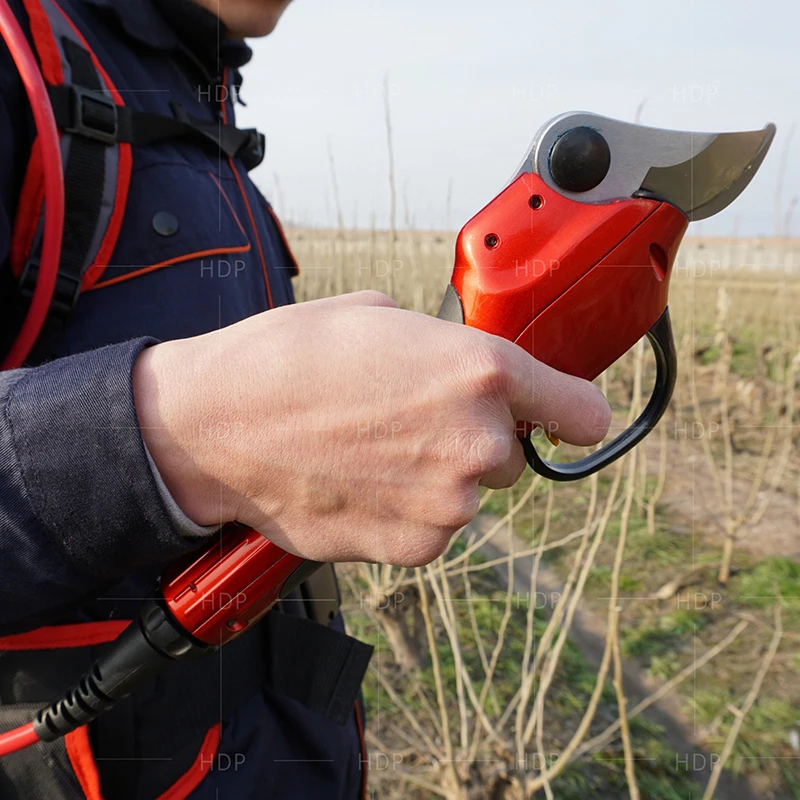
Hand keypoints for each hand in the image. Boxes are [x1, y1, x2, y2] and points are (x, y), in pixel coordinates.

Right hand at [133, 291, 609, 565]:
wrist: (217, 424)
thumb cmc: (290, 358)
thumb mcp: (383, 319)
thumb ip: (448, 350)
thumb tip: (471, 376)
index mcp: (481, 371)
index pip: (582, 413)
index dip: (570, 413)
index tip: (560, 416)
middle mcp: (478, 442)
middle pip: (514, 455)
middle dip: (475, 440)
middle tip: (412, 420)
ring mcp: (448, 503)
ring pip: (469, 493)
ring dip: (437, 477)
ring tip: (372, 449)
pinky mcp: (413, 546)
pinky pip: (433, 526)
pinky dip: (407, 510)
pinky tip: (359, 482)